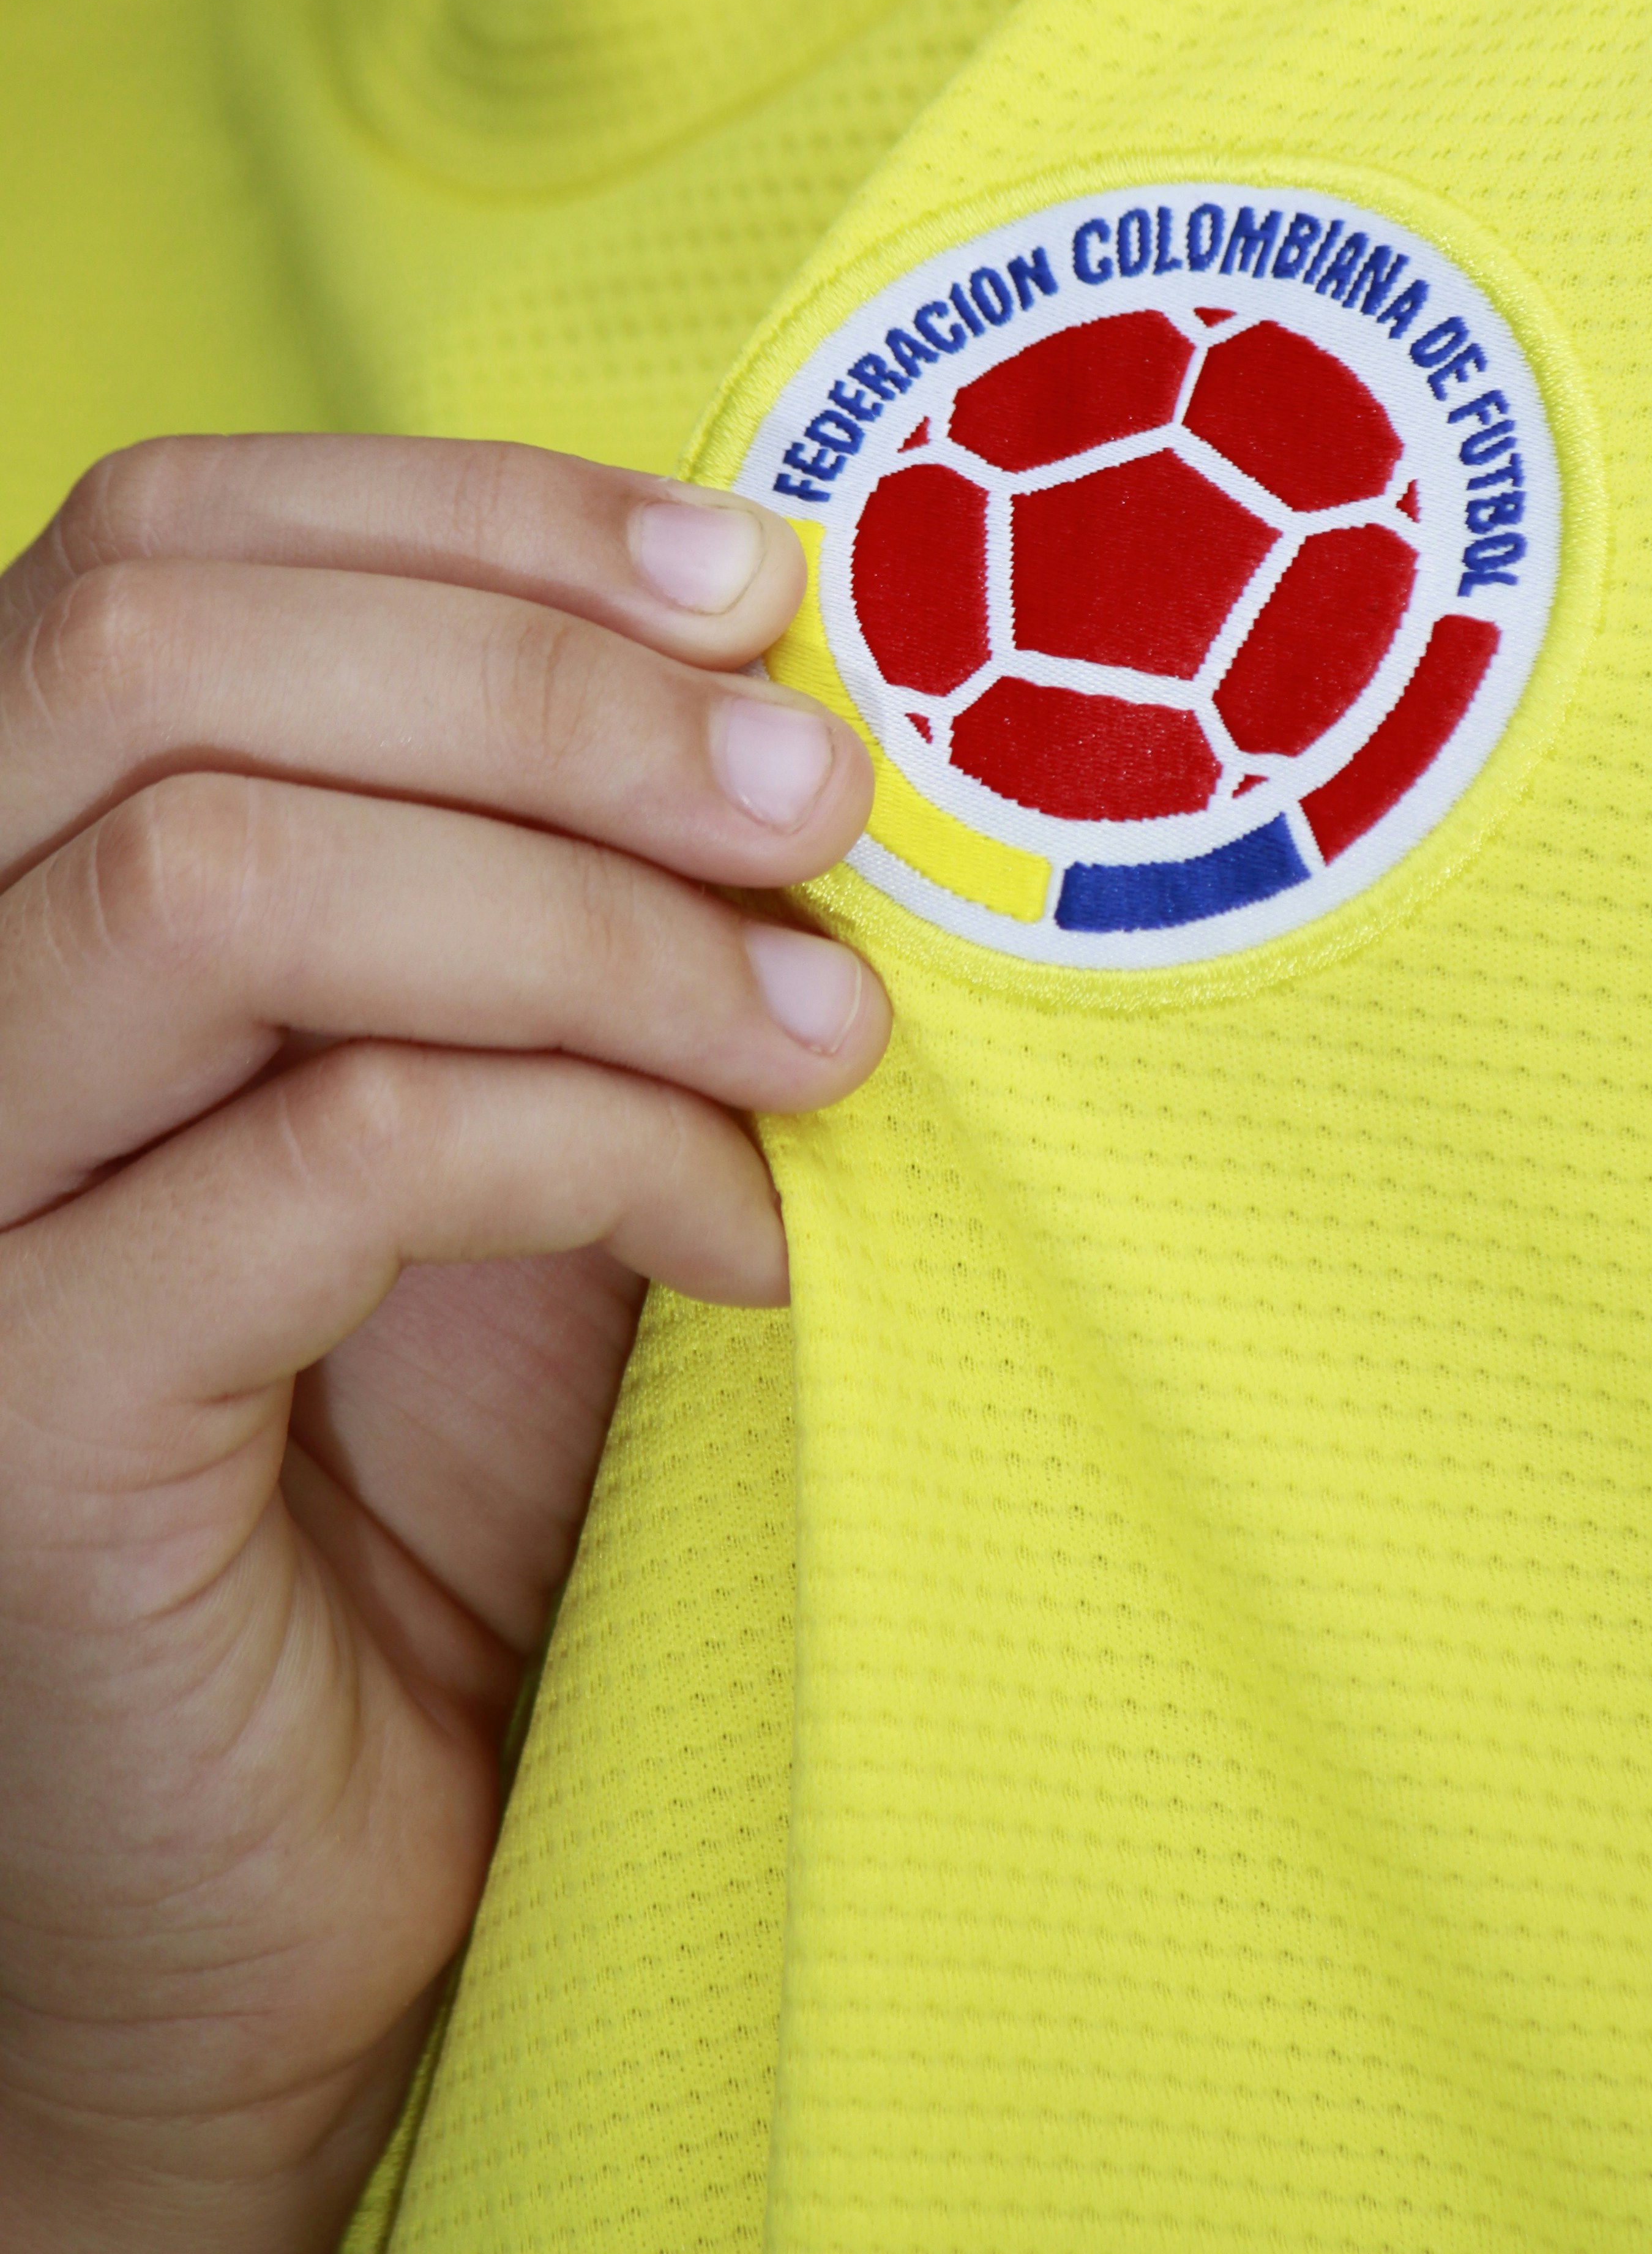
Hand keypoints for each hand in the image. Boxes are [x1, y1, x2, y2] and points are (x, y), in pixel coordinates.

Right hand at [0, 435, 886, 2252]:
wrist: (302, 1878)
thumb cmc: (403, 1469)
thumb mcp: (492, 1108)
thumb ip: (545, 892)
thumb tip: (771, 683)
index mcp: (7, 875)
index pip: (153, 543)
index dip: (465, 516)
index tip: (746, 583)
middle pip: (161, 657)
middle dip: (546, 685)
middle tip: (814, 788)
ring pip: (229, 874)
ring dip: (598, 917)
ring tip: (827, 1023)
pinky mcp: (13, 1414)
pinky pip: (335, 1152)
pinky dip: (600, 1143)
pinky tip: (749, 1238)